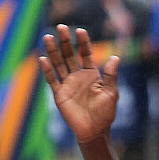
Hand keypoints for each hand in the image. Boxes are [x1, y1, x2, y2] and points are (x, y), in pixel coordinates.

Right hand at [39, 25, 120, 142]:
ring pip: (58, 64)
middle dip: (65, 41)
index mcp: (91, 74)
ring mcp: (68, 84)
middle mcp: (78, 76)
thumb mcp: (111, 93)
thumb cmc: (105, 113)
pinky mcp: (59, 94)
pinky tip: (43, 59)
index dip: (83, 42)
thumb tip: (115, 57)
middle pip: (69, 55)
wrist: (94, 131)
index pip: (85, 54)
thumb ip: (111, 76)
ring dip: (53, 51)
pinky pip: (52, 80)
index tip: (80, 31)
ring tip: (47, 37)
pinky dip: (47, 70)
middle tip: (61, 27)